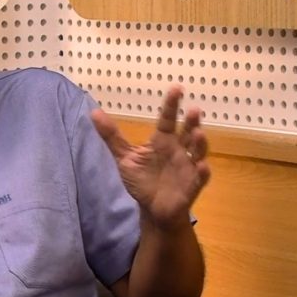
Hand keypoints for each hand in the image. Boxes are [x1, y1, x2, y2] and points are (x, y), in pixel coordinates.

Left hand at [90, 86, 209, 228]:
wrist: (152, 208)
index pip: (168, 119)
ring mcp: (187, 167)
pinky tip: (202, 166)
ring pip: (197, 152)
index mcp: (163, 141)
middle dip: (192, 122)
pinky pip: (200, 178)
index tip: (177, 88)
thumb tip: (93, 112)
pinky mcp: (191, 186)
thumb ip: (111, 136)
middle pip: (187, 133)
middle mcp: (178, 150)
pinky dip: (202, 172)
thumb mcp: (124, 157)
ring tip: (198, 133)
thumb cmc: (143, 180)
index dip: (172, 104)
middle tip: (194, 110)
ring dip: (200, 143)